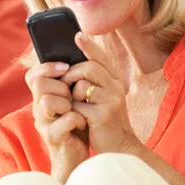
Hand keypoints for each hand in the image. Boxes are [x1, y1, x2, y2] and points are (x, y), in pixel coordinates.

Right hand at [25, 62, 88, 183]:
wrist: (76, 158)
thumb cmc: (76, 128)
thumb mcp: (72, 103)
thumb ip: (69, 85)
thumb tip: (79, 57)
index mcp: (41, 98)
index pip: (32, 75)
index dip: (47, 67)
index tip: (65, 68)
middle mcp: (38, 109)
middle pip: (39, 84)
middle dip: (61, 86)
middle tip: (72, 97)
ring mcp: (43, 124)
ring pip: (47, 101)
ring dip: (67, 103)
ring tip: (76, 110)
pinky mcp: (53, 137)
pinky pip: (65, 119)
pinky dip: (78, 119)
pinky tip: (82, 124)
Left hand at [60, 32, 141, 155]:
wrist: (120, 149)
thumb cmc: (106, 123)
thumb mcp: (104, 100)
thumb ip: (94, 84)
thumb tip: (71, 67)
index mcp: (115, 82)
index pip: (102, 58)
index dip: (89, 46)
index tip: (77, 35)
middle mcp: (116, 88)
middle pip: (89, 68)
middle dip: (71, 74)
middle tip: (64, 84)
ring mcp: (111, 101)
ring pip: (82, 86)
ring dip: (72, 96)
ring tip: (75, 106)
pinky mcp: (103, 116)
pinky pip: (78, 105)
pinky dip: (73, 111)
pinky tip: (78, 118)